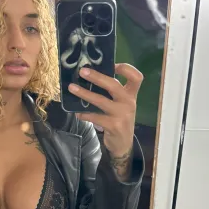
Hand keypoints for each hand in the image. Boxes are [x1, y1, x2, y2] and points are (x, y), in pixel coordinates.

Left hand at [68, 63, 142, 178]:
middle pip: (114, 85)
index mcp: (131, 95)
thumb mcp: (121, 105)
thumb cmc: (119, 119)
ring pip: (100, 100)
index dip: (127, 68)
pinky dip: (84, 114)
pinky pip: (94, 116)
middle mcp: (129, 103)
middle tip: (82, 71)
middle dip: (97, 76)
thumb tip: (90, 76)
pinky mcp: (113, 126)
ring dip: (84, 93)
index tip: (113, 65)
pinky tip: (77, 112)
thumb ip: (112, 93)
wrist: (123, 144)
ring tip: (72, 88)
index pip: (137, 78)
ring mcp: (122, 114)